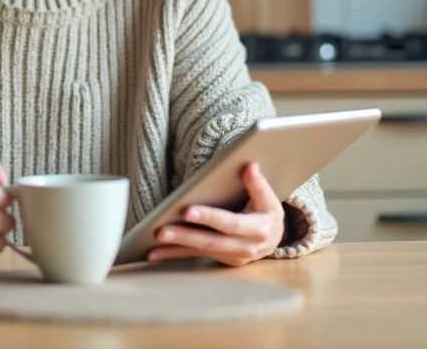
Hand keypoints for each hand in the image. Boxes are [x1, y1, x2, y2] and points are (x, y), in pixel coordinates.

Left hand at [146, 162, 284, 266]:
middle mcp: (245, 247)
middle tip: (161, 230)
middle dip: (185, 236)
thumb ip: (258, 184)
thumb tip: (249, 166)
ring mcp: (231, 256)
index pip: (229, 224)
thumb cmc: (267, 213)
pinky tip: (153, 253)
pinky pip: (195, 256)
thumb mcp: (269, 199)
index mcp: (257, 230)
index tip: (186, 211)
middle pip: (211, 241)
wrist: (274, 238)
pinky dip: (173, 255)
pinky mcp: (220, 260)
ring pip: (200, 250)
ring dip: (175, 247)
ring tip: (152, 240)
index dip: (208, 218)